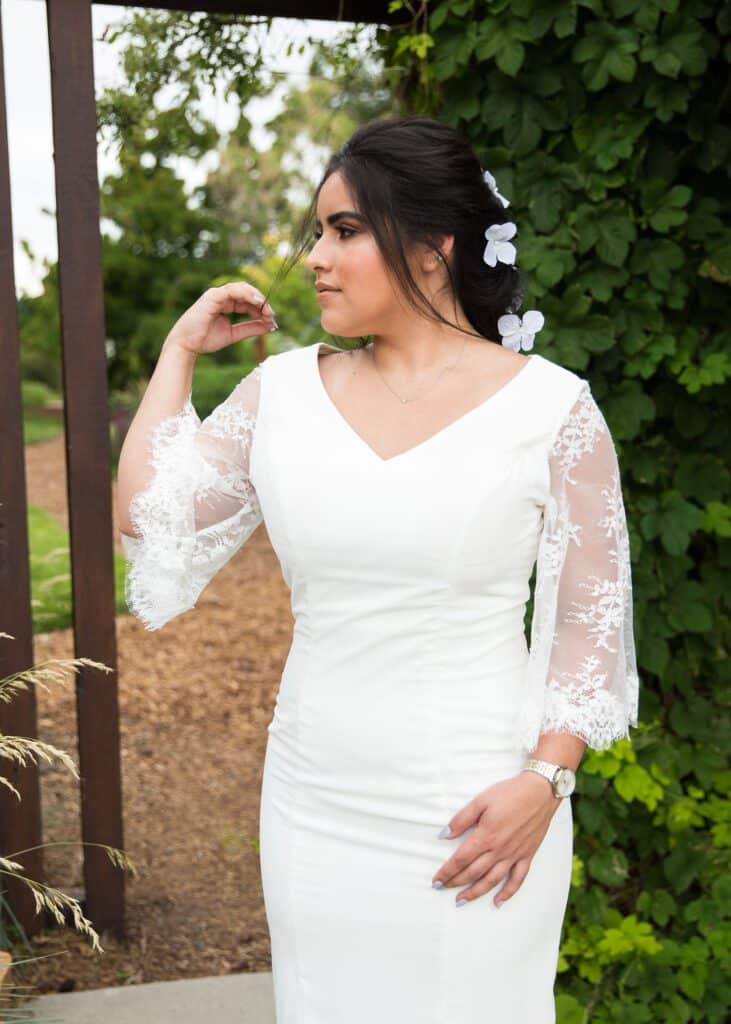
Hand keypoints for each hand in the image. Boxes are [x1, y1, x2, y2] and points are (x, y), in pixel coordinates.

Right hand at [163, 281, 276, 356]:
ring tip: (267, 309)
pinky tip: (256, 302)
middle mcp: (222, 297)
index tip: (272, 320)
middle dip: (262, 302)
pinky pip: (232, 290)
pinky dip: (246, 294)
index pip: (248, 301)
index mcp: (226, 304)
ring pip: (242, 288)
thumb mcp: (234, 335)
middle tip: (272, 315)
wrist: (187, 345)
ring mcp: (217, 295)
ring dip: (257, 297)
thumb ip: (250, 329)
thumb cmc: (205, 339)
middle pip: (248, 292)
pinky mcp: (212, 296)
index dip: (262, 309)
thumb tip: (269, 326)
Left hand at [431, 771, 561, 908]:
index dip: (447, 871)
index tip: (436, 880)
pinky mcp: (527, 856)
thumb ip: (461, 819)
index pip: (461, 859)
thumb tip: (444, 835)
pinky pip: (517, 879)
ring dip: (475, 892)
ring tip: (462, 900)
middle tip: (442, 888)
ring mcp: (514, 855)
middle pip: (473, 872)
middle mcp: (499, 850)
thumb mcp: (481, 801)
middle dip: (455, 882)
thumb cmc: (509, 793)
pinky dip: (507, 893)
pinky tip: (498, 901)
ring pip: (492, 880)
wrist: (540, 792)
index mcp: (485, 836)